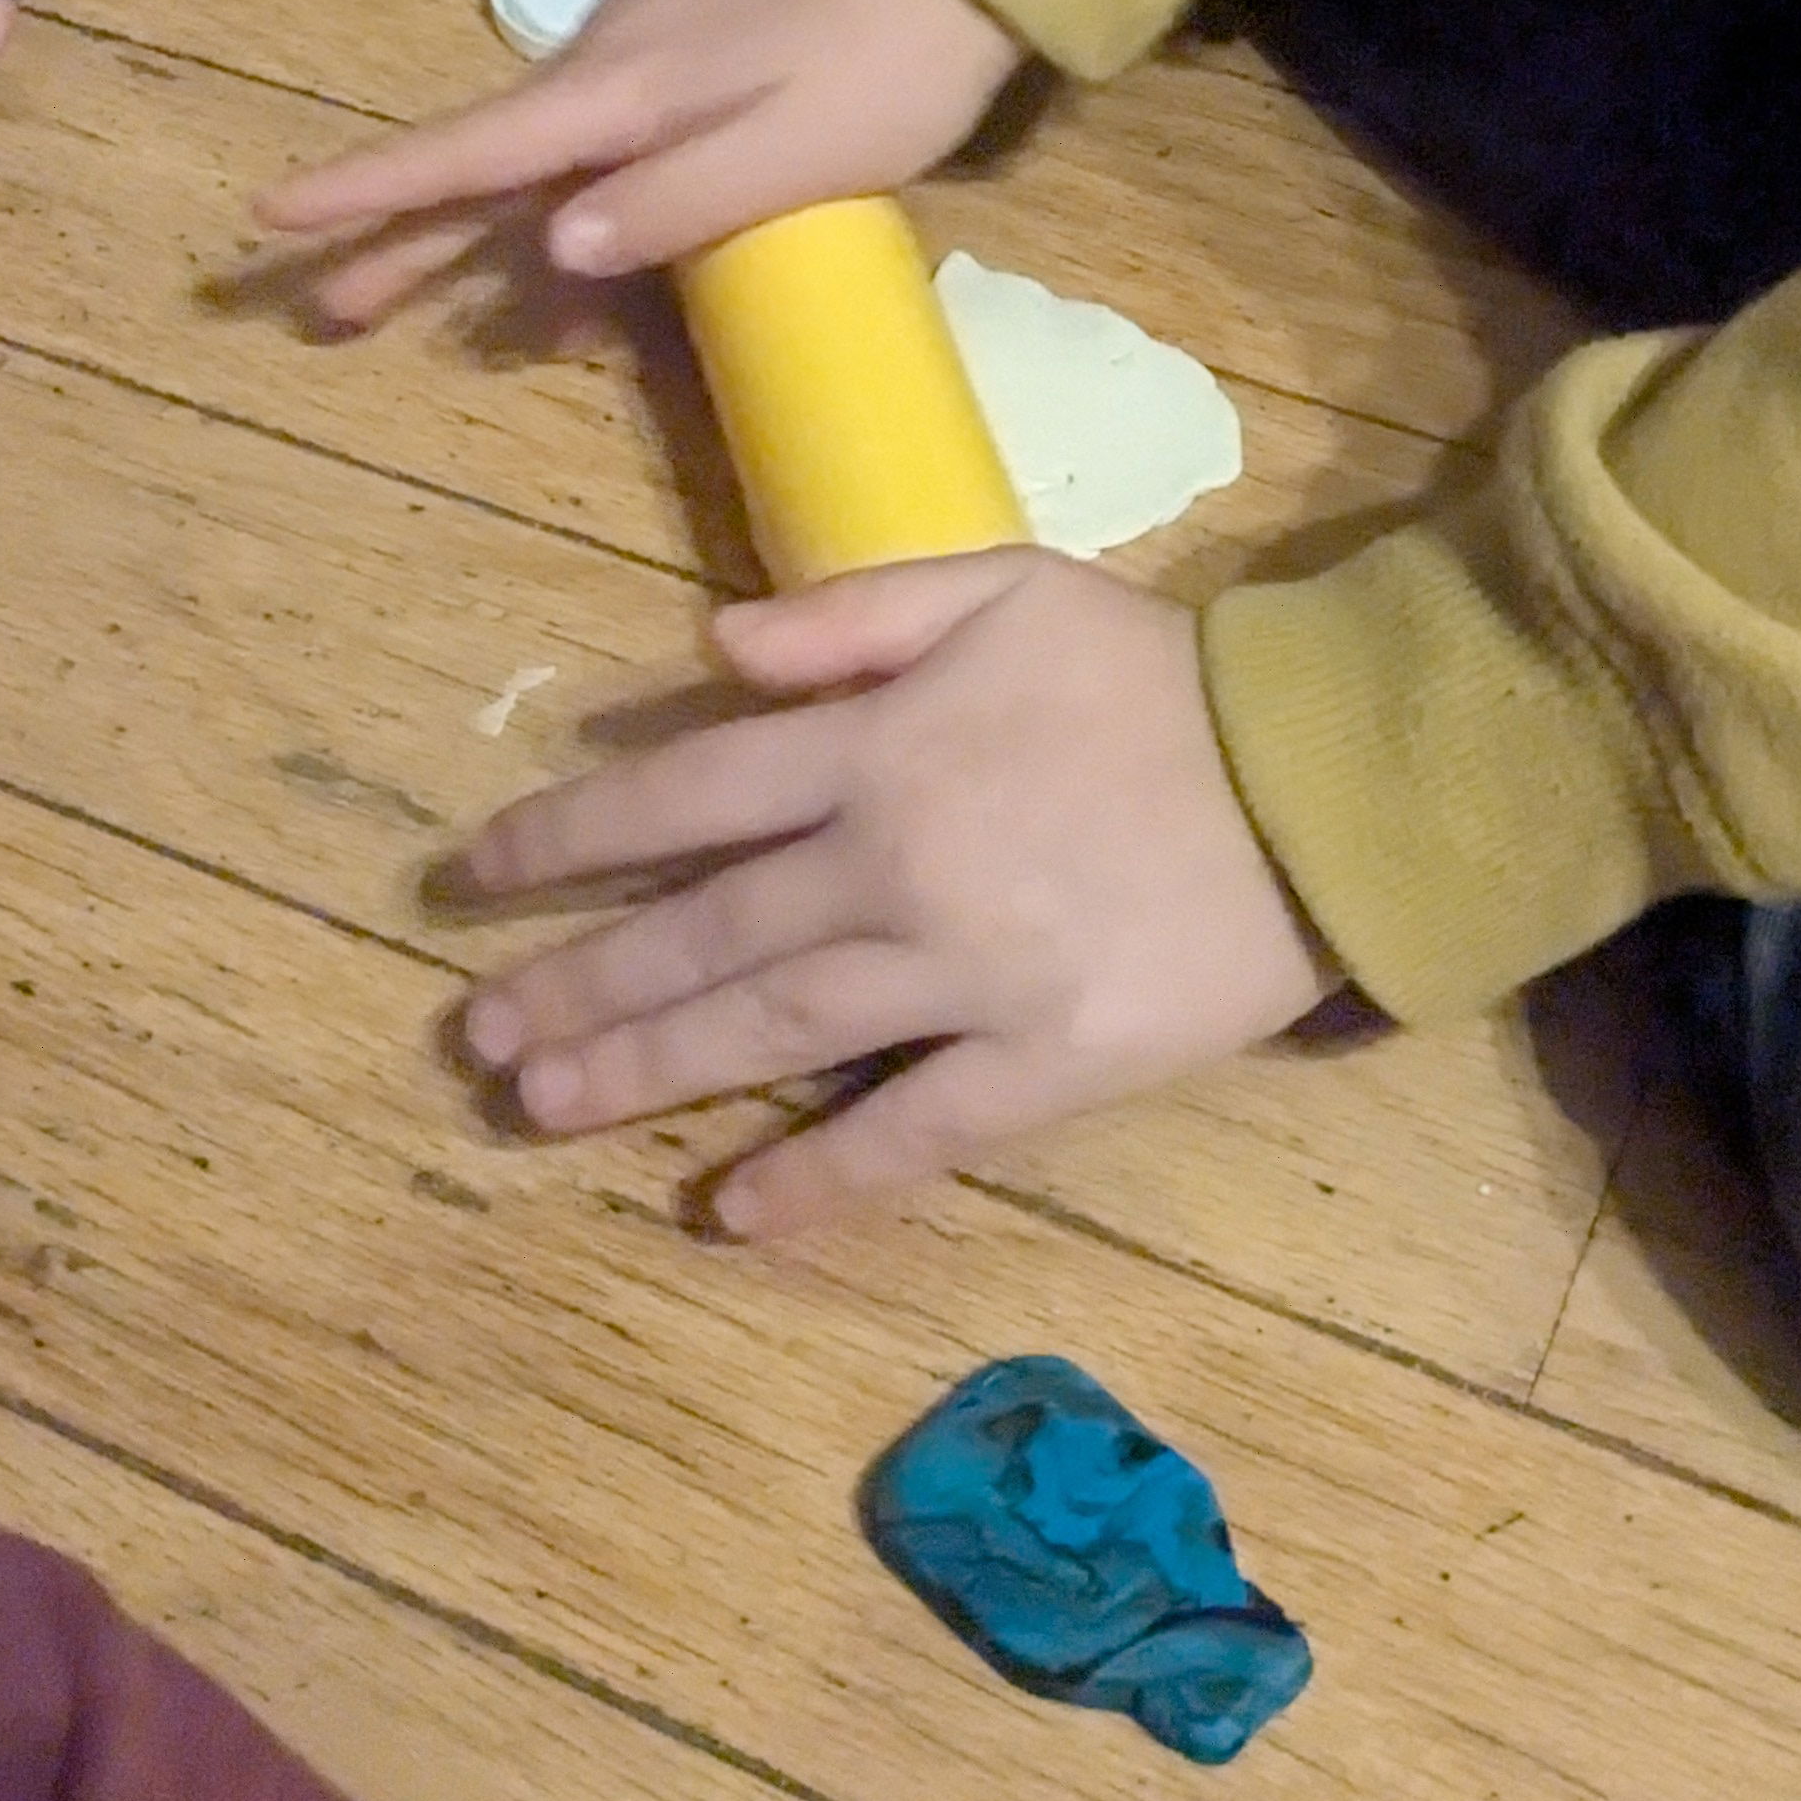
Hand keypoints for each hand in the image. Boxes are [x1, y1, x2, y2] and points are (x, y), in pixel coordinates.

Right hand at [259, 0, 1021, 324]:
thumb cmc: (892, 71)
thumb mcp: (799, 157)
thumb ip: (678, 203)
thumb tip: (555, 249)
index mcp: (629, 88)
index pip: (476, 150)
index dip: (376, 191)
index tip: (274, 217)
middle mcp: (614, 48)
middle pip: (491, 158)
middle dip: (407, 237)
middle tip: (329, 311)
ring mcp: (646, 24)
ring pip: (550, 143)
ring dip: (501, 224)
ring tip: (447, 304)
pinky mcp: (686, 15)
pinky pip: (608, 115)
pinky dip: (577, 177)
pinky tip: (584, 228)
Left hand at [444, 552, 1330, 1232]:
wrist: (1324, 778)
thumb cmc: (1156, 675)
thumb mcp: (1004, 587)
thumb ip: (854, 613)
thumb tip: (712, 644)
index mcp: (878, 746)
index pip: (684, 793)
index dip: (569, 835)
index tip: (475, 877)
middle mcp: (894, 863)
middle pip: (705, 931)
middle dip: (578, 981)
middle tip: (477, 1034)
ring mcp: (964, 974)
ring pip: (772, 1033)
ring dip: (646, 1071)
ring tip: (541, 1108)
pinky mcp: (1042, 1065)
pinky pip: (910, 1136)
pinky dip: (817, 1178)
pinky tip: (730, 1213)